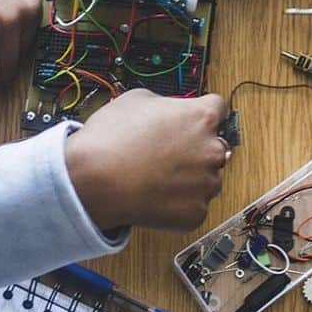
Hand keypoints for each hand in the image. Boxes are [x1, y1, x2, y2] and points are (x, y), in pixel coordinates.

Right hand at [64, 89, 228, 230]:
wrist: (93, 179)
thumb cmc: (112, 137)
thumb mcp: (138, 98)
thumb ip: (167, 104)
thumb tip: (171, 113)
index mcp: (202, 117)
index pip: (218, 107)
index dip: (200, 112)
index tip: (191, 120)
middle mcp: (212, 150)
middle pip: (215, 145)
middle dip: (197, 147)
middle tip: (168, 151)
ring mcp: (206, 184)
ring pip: (207, 177)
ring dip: (190, 176)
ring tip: (157, 174)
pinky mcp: (196, 213)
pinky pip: (194, 204)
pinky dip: (179, 201)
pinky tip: (155, 192)